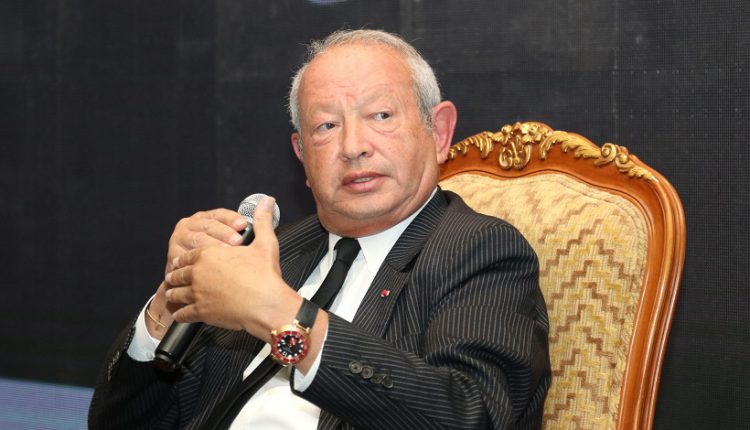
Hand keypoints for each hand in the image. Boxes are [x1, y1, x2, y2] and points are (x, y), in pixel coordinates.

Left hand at [163, 197, 300, 339]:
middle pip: (180, 273)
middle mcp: (199, 273)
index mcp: (210, 254)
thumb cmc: (265, 276)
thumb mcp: (265, 243)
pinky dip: (180, 314)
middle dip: (175, 275)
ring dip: (174, 293)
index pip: (189, 255)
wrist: (266, 305)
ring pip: (178, 293)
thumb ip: (262, 221)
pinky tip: (180, 315)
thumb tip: (267, 202)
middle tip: (172, 276)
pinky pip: (184, 313)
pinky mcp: (200, 312)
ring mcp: (197, 293)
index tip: (180, 261)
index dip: (184, 258)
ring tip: (172, 294)